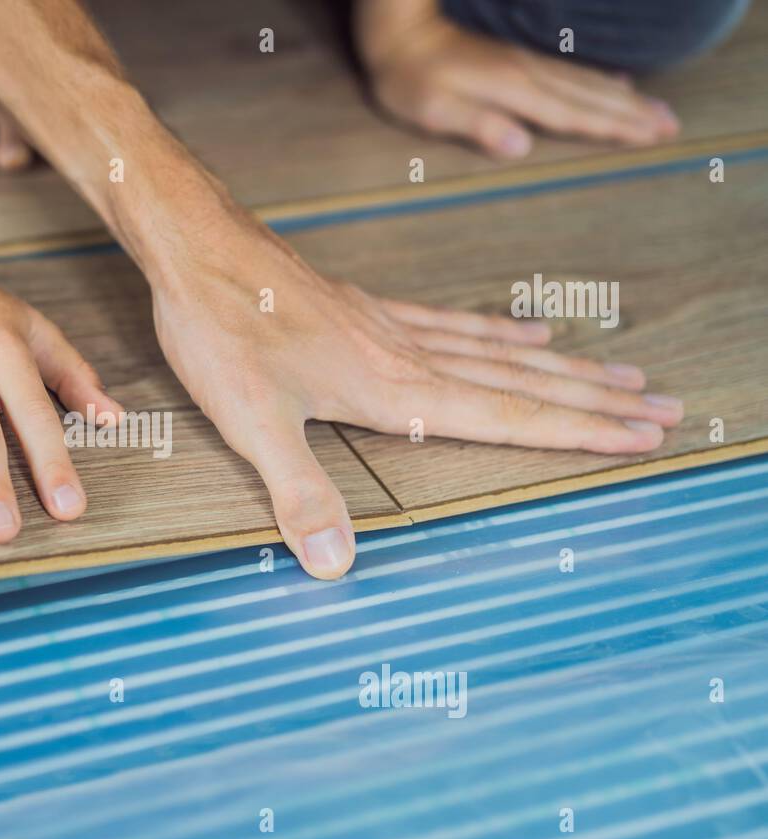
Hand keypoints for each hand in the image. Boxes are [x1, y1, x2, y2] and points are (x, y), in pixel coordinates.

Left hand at [149, 216, 682, 578]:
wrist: (199, 246)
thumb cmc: (223, 331)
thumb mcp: (252, 422)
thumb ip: (300, 492)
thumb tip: (337, 566)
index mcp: (395, 389)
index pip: (509, 417)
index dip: (577, 432)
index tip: (640, 437)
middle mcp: (408, 355)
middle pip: (523, 382)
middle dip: (594, 401)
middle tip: (664, 409)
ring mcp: (390, 326)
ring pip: (499, 351)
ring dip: (563, 367)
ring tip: (620, 373)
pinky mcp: (365, 307)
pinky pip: (452, 322)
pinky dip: (498, 331)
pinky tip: (526, 330)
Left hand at [355, 2, 679, 158]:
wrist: (400, 27)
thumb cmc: (407, 76)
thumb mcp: (432, 109)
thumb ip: (478, 125)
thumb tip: (520, 146)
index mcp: (514, 91)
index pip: (573, 115)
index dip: (612, 128)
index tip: (649, 139)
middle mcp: (529, 74)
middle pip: (593, 96)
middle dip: (633, 114)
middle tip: (672, 127)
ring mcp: (526, 62)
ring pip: (589, 81)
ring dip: (627, 97)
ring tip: (658, 110)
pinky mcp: (518, 56)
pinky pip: (573, 70)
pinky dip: (602, 78)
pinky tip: (619, 81)